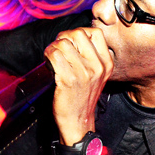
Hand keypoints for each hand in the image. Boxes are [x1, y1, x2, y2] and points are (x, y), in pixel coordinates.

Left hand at [44, 27, 112, 145]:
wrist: (78, 122)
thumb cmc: (83, 97)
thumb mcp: (96, 75)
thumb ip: (91, 56)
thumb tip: (73, 37)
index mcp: (106, 63)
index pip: (95, 33)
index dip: (79, 33)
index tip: (71, 42)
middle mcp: (97, 66)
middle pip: (77, 34)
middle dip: (63, 37)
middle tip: (58, 48)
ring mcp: (83, 73)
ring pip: (63, 43)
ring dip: (53, 47)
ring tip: (52, 57)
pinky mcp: (68, 80)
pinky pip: (54, 55)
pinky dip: (48, 56)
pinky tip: (49, 64)